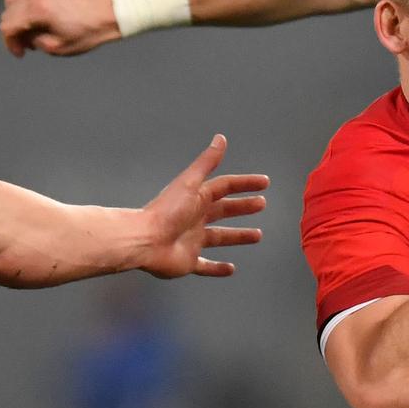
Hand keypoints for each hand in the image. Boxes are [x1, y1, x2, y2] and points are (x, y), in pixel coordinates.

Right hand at [1, 0, 120, 56]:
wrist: (112, 11)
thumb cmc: (90, 31)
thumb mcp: (58, 47)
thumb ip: (32, 42)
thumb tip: (22, 37)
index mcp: (38, 8)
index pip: (8, 25)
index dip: (10, 42)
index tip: (20, 51)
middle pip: (8, 9)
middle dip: (15, 27)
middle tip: (29, 39)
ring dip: (19, 11)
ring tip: (36, 24)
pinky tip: (44, 10)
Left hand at [139, 135, 266, 277]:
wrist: (144, 241)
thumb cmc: (167, 211)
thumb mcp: (191, 184)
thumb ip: (206, 162)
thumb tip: (220, 138)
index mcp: (197, 198)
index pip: (225, 187)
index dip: (245, 184)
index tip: (264, 183)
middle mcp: (195, 218)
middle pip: (224, 210)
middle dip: (243, 207)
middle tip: (262, 204)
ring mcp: (192, 240)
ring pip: (220, 237)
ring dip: (238, 236)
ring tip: (257, 235)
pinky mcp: (188, 261)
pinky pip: (205, 266)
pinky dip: (217, 268)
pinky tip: (231, 269)